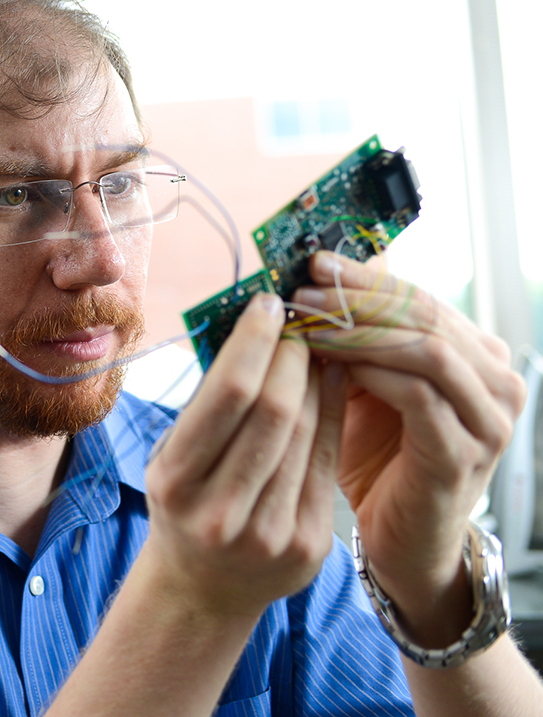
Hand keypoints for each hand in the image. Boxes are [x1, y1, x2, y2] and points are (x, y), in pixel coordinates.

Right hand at [142, 292, 346, 619]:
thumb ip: (207, 405)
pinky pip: (326, 462)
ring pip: (306, 433)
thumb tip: (251, 328)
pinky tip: (332, 383)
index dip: (255, 341)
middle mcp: (220, 513)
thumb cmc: (184, 504)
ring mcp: (269, 534)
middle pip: (276, 411)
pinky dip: (331, 413)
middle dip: (292, 353)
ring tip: (316, 343)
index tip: (268, 302)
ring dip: (317, 377)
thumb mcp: (172, 457)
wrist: (203, 588)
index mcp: (176, 484)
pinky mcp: (308, 546)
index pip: (228, 396)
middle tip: (299, 318)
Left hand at [291, 251, 525, 642]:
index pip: (422, 298)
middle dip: (360, 296)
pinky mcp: (463, 453)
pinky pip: (419, 396)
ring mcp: (488, 419)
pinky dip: (374, 373)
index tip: (315, 262)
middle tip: (307, 287)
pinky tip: (334, 364)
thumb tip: (318, 279)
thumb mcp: (366, 388)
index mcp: (477, 357)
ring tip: (310, 321)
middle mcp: (496, 382)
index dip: (367, 277)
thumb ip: (356, 340)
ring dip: (362, 329)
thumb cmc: (378, 460)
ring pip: (427, 349)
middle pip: (426, 315)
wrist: (401, 542)